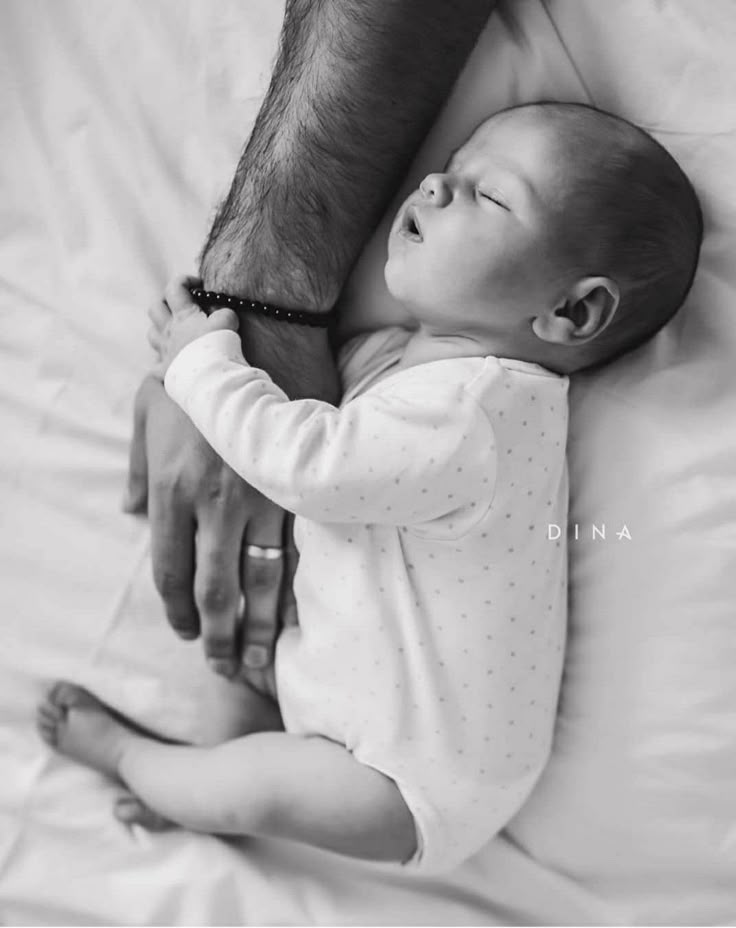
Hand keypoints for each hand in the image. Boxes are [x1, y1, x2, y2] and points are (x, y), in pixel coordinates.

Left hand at [124, 373, 294, 678]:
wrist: (258, 333)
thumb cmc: (195, 375)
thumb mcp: (146, 414)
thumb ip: (136, 471)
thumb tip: (131, 513)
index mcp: (173, 490)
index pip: (171, 571)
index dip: (178, 612)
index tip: (187, 634)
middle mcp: (216, 503)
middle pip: (216, 589)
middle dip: (220, 636)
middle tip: (225, 667)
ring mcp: (262, 497)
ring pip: (261, 579)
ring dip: (259, 627)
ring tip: (258, 660)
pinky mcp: (298, 487)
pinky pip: (297, 550)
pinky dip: (294, 588)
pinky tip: (295, 615)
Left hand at [147, 275, 238, 375]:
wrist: (209, 377)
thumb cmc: (218, 347)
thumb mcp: (228, 322)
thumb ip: (223, 313)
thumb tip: (222, 313)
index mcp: (183, 316)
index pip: (175, 288)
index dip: (184, 281)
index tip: (198, 284)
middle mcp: (169, 331)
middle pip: (155, 309)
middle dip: (165, 303)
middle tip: (180, 307)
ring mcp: (165, 351)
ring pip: (152, 334)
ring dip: (160, 330)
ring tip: (174, 333)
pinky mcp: (165, 371)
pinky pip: (156, 366)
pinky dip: (163, 363)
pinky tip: (172, 363)